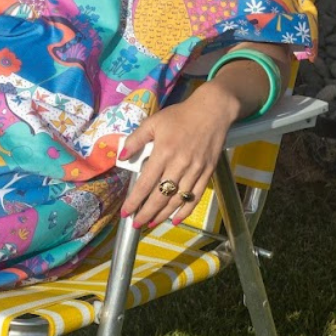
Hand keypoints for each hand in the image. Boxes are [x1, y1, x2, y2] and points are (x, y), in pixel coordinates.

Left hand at [118, 85, 237, 228]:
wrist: (213, 111)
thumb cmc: (180, 116)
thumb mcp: (153, 122)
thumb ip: (136, 140)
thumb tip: (122, 156)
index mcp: (163, 153)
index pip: (145, 183)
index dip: (135, 201)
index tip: (126, 213)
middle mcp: (179, 165)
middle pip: (161, 196)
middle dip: (147, 213)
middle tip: (137, 224)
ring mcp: (195, 170)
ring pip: (177, 199)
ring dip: (163, 215)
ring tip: (151, 224)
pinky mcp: (207, 172)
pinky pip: (195, 196)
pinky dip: (185, 210)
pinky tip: (176, 219)